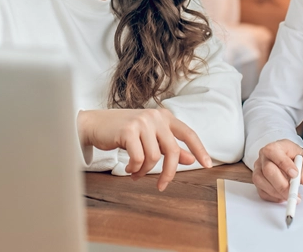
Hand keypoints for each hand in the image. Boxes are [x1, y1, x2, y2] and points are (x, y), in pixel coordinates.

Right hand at [77, 108, 211, 190]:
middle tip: (162, 185)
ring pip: (154, 157)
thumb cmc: (123, 131)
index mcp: (164, 116)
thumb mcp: (149, 137)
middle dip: (169, 172)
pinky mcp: (129, 130)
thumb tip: (191, 159)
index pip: (188, 133)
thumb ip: (169, 146)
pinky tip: (128, 168)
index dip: (199, 150)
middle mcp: (156, 117)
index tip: (208, 165)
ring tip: (135, 172)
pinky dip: (135, 168)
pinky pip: (139, 158)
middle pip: (173, 151)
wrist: (94, 124)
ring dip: (145, 171)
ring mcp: (143, 122)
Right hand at [251, 139, 302, 202]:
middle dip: (281, 184)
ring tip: (290, 195)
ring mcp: (258, 168)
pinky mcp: (257, 181)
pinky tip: (283, 196)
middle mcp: (264, 156)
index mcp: (275, 147)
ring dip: (276, 192)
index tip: (295, 175)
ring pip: (261, 181)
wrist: (291, 162)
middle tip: (294, 193)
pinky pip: (261, 191)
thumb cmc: (298, 159)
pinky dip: (272, 197)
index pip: (274, 152)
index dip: (284, 164)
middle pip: (267, 169)